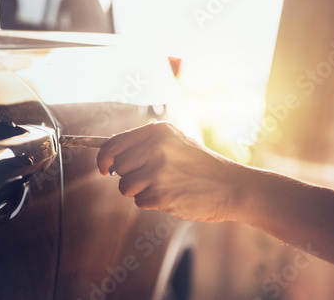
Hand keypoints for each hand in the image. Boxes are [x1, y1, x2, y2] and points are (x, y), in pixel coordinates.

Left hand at [96, 122, 249, 222]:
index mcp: (157, 131)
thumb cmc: (199, 165)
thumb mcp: (174, 141)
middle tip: (150, 177)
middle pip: (117, 167)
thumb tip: (108, 157)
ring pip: (125, 187)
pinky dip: (151, 202)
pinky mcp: (161, 194)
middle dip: (128, 175)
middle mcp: (155, 148)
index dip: (103, 158)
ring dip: (139, 191)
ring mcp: (158, 172)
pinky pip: (140, 201)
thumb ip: (143, 143)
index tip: (103, 167)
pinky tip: (171, 195)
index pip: (113, 144)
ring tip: (162, 186)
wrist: (230, 186)